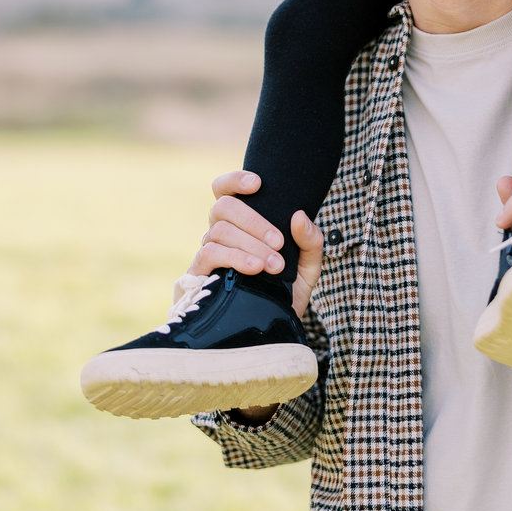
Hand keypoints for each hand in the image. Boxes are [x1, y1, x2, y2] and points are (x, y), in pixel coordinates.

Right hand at [191, 170, 323, 319]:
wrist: (270, 330)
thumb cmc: (285, 291)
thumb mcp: (308, 267)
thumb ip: (310, 242)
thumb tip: (298, 216)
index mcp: (242, 222)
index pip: (225, 189)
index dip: (235, 180)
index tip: (258, 184)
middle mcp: (221, 232)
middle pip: (223, 206)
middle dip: (254, 221)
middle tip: (278, 242)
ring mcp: (209, 252)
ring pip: (218, 230)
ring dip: (250, 244)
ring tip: (274, 265)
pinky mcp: (200, 275)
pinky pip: (210, 254)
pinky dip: (235, 258)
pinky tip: (255, 268)